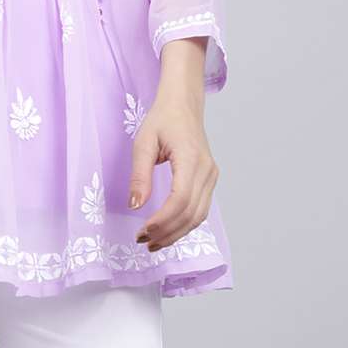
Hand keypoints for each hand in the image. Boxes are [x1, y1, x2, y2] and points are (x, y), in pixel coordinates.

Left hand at [127, 91, 219, 252]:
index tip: (143, 230)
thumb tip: (135, 206)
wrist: (183, 104)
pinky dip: (184, 223)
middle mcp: (206, 170)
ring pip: (198, 215)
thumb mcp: (144, 142)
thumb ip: (140, 174)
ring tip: (153, 242)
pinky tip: (168, 230)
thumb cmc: (162, 119)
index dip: (163, 220)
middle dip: (167, 232)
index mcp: (191, 158)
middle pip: (191, 213)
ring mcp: (212, 176)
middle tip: (143, 242)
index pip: (180, 199)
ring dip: (177, 233)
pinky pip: (200, 208)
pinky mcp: (210, 179)